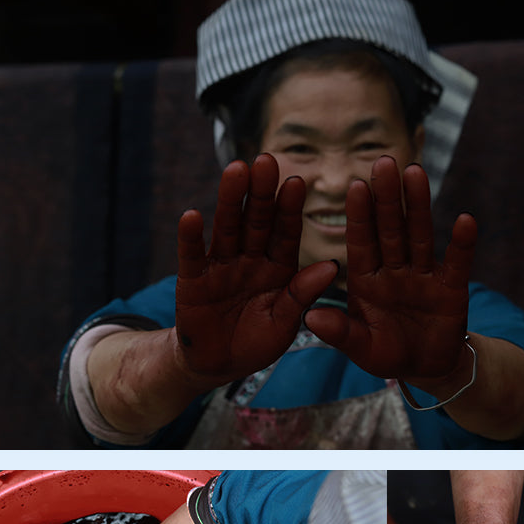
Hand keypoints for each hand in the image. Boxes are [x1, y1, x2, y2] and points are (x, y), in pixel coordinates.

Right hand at [175, 153, 337, 382]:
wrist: (219, 364)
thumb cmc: (257, 342)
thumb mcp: (285, 323)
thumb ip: (302, 294)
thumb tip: (332, 266)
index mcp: (278, 267)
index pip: (285, 233)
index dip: (290, 209)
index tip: (297, 182)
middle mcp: (250, 259)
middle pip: (256, 220)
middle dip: (262, 192)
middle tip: (267, 160)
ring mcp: (220, 266)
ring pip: (226, 228)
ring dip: (230, 200)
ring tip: (235, 171)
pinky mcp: (192, 280)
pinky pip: (192, 256)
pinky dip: (191, 238)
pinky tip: (192, 216)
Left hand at [304, 157, 475, 382]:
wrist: (424, 368)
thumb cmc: (386, 354)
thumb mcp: (360, 347)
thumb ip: (339, 333)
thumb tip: (310, 318)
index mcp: (366, 280)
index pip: (361, 242)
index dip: (360, 215)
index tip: (355, 186)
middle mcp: (393, 270)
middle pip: (390, 229)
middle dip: (387, 197)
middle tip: (383, 161)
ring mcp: (423, 276)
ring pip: (420, 235)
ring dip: (419, 205)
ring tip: (415, 172)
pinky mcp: (451, 289)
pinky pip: (456, 263)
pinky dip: (462, 244)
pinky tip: (465, 220)